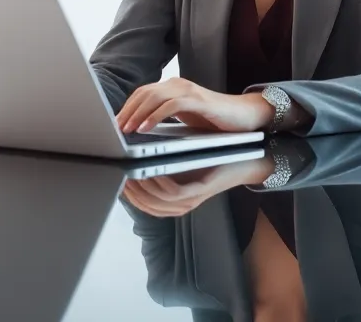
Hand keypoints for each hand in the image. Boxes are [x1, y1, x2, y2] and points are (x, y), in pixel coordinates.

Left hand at [117, 77, 272, 132]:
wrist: (245, 116)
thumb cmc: (214, 120)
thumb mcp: (184, 119)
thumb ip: (164, 118)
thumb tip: (139, 130)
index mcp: (172, 87)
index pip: (142, 93)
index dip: (126, 107)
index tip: (114, 124)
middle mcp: (178, 84)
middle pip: (144, 93)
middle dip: (127, 111)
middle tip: (115, 129)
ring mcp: (188, 90)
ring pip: (154, 97)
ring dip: (137, 114)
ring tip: (127, 129)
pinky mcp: (198, 99)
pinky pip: (170, 105)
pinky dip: (155, 116)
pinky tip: (146, 128)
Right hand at [122, 157, 274, 216]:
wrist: (245, 157)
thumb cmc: (211, 156)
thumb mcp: (183, 161)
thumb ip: (162, 163)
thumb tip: (135, 154)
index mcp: (175, 201)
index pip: (144, 205)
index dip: (128, 194)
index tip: (115, 178)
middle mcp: (181, 206)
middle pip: (147, 206)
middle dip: (130, 191)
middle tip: (118, 173)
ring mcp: (191, 201)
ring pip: (157, 202)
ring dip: (142, 187)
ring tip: (131, 171)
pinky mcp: (201, 191)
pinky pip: (174, 194)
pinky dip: (159, 183)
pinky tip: (151, 171)